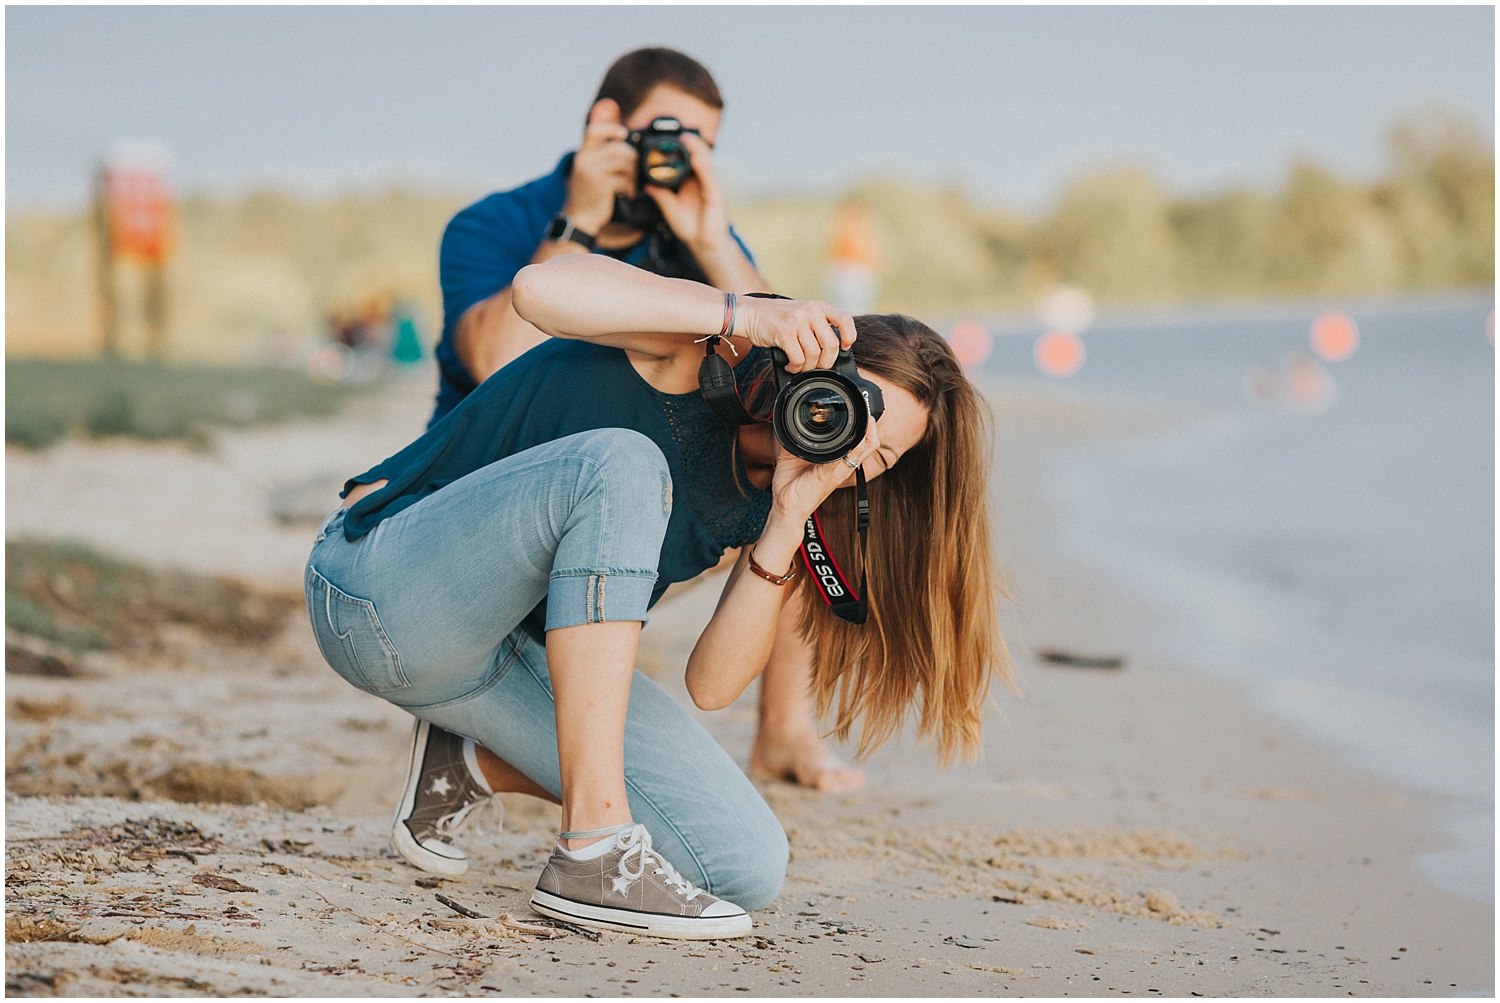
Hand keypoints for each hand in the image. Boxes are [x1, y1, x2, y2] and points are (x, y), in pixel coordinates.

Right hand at [564, 100, 635, 233]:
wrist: (579, 219)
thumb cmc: (587, 196)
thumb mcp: (586, 172)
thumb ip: (598, 158)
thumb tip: (621, 144)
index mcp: (582, 155)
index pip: (594, 130)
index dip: (611, 128)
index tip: (624, 134)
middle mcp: (585, 161)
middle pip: (617, 147)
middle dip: (631, 157)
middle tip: (634, 168)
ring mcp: (593, 172)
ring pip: (624, 163)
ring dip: (633, 174)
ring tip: (632, 183)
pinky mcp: (602, 185)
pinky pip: (625, 179)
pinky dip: (631, 187)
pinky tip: (629, 193)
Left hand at [645, 132, 730, 254]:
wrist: (703, 245)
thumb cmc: (691, 227)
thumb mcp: (670, 209)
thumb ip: (660, 196)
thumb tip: (646, 186)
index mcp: (692, 182)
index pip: (688, 160)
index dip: (682, 148)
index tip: (669, 139)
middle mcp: (702, 181)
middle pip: (698, 157)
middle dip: (690, 143)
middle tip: (678, 133)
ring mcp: (710, 186)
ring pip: (705, 163)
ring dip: (697, 149)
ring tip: (686, 139)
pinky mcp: (716, 194)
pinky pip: (709, 177)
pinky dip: (702, 166)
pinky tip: (696, 158)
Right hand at [734, 296, 856, 372]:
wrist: (748, 313)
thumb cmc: (774, 318)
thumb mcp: (800, 313)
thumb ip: (815, 325)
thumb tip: (831, 351)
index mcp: (817, 306)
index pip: (845, 319)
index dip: (849, 337)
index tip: (843, 348)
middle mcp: (810, 311)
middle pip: (831, 345)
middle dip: (826, 362)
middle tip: (816, 367)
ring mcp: (797, 320)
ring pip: (814, 355)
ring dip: (807, 367)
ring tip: (799, 366)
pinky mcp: (784, 332)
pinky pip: (798, 359)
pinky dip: (795, 368)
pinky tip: (789, 366)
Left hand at [767, 423, 880, 528]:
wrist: (785, 507)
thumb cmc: (793, 485)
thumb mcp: (796, 456)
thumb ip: (797, 439)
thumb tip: (788, 421)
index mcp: (837, 461)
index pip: (860, 442)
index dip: (866, 427)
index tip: (860, 412)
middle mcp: (842, 466)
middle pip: (870, 444)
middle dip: (871, 426)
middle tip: (866, 413)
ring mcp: (837, 471)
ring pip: (863, 450)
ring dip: (865, 433)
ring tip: (864, 420)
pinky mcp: (828, 476)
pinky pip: (842, 460)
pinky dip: (848, 448)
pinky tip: (851, 439)